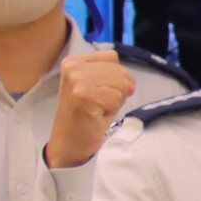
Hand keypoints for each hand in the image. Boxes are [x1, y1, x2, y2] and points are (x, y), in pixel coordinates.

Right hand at [43, 49, 137, 168]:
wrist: (70, 143)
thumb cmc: (87, 116)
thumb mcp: (97, 87)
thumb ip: (111, 74)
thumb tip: (130, 82)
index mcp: (73, 62)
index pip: (112, 57)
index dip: (116, 77)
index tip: (100, 92)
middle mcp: (73, 68)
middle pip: (120, 70)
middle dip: (118, 90)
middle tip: (99, 105)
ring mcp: (77, 81)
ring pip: (121, 83)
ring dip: (115, 100)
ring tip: (98, 109)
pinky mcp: (84, 96)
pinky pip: (118, 97)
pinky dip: (113, 109)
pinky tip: (97, 115)